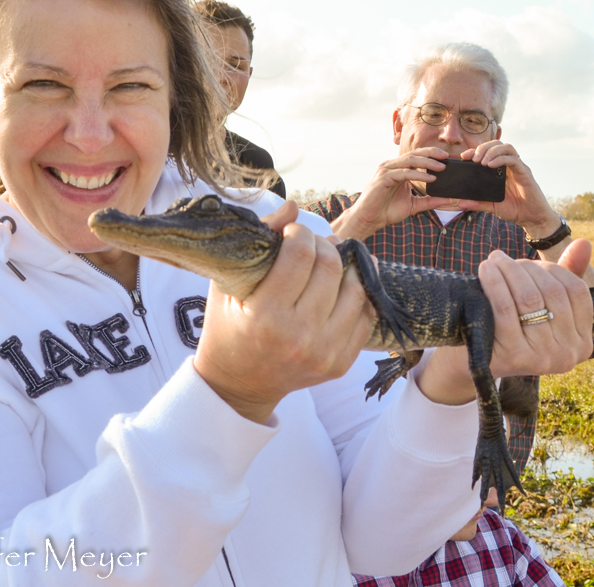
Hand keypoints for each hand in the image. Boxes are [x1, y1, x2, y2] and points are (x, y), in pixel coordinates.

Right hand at [193, 202, 375, 421]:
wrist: (238, 385)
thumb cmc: (227, 327)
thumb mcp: (227, 284)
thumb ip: (259, 241)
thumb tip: (293, 208)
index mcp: (266, 316)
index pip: (301, 255)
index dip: (300, 234)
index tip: (292, 234)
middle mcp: (299, 336)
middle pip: (331, 268)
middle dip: (324, 245)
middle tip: (313, 245)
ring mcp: (324, 353)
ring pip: (356, 290)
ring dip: (346, 267)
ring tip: (332, 260)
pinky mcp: (340, 364)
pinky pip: (365, 316)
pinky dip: (358, 295)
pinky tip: (343, 285)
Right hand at [330, 147, 455, 239]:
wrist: (369, 220)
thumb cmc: (387, 211)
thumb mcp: (413, 205)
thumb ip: (429, 201)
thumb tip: (448, 200)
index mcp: (398, 169)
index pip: (417, 157)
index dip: (432, 155)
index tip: (447, 158)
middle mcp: (392, 166)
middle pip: (414, 154)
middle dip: (431, 154)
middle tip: (447, 157)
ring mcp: (386, 171)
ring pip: (410, 161)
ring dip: (427, 163)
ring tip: (441, 167)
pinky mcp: (383, 178)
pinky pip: (403, 173)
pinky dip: (417, 175)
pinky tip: (430, 179)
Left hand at [416, 240, 593, 404]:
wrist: (478, 360)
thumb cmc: (516, 327)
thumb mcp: (544, 305)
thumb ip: (568, 275)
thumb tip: (584, 242)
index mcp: (583, 343)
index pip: (577, 291)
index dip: (553, 269)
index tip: (530, 263)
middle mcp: (568, 356)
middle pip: (552, 292)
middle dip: (527, 269)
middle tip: (503, 259)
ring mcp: (542, 359)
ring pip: (529, 299)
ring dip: (509, 271)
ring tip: (494, 260)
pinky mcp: (513, 357)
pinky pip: (506, 309)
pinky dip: (495, 284)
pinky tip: (486, 270)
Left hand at [454, 141, 559, 239]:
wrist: (532, 218)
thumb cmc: (515, 210)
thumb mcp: (492, 207)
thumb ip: (477, 203)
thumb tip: (460, 202)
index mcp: (500, 170)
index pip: (488, 152)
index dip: (475, 151)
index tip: (464, 157)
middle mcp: (509, 165)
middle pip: (497, 144)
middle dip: (483, 147)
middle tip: (473, 158)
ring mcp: (518, 168)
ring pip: (506, 147)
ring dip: (492, 151)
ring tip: (482, 162)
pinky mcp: (525, 172)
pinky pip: (513, 160)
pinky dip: (501, 159)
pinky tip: (491, 165)